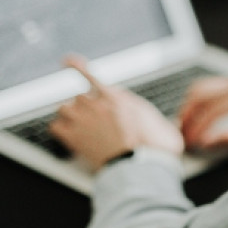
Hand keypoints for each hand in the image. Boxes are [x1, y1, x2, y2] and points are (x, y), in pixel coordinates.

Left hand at [49, 56, 183, 170]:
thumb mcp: (164, 127)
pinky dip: (60, 130)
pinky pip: (56, 127)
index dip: (76, 66)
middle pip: (79, 97)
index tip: (67, 61)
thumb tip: (171, 125)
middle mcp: (97, 104)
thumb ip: (160, 121)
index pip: (89, 75)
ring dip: (69, 116)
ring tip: (78, 127)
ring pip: (64, 109)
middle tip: (93, 121)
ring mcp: (83, 120)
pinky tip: (66, 135)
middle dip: (85, 108)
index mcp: (117, 98)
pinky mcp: (74, 137)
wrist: (141, 166)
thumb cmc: (155, 148)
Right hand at [179, 75, 227, 149]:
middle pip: (201, 94)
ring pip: (202, 87)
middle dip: (188, 116)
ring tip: (185, 129)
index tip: (193, 145)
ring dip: (189, 107)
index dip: (200, 129)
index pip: (214, 110)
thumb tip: (209, 143)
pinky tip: (195, 118)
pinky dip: (198, 101)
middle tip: (182, 138)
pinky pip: (210, 87)